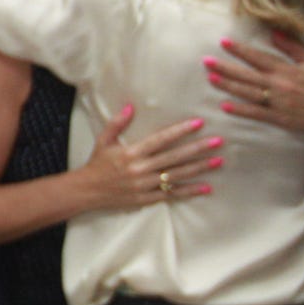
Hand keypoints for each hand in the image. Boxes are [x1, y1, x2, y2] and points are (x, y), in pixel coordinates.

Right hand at [73, 104, 223, 209]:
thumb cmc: (96, 164)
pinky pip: (171, 194)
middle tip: (218, 141)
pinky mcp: (146, 198)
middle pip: (174, 157)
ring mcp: (144, 185)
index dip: (180, 131)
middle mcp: (139, 169)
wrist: (85, 191)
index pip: (160, 140)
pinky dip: (189, 191)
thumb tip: (131, 106)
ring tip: (218, 161)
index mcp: (130, 153)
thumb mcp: (103, 141)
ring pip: (177, 175)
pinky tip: (206, 187)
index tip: (198, 123)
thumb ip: (117, 123)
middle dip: (197, 149)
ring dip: (199, 168)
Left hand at [206, 34, 303, 143]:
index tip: (223, 42)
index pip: (259, 57)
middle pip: (248, 75)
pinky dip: (240, 109)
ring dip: (228, 86)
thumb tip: (274, 32)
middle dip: (226, 67)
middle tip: (206, 61)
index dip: (240, 50)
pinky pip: (256, 113)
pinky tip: (224, 105)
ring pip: (248, 93)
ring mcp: (278, 102)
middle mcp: (280, 85)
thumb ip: (292, 47)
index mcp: (286, 70)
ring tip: (211, 78)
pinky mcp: (278, 118)